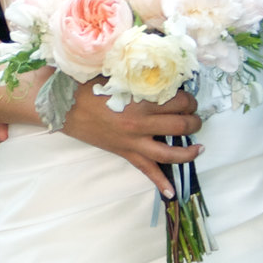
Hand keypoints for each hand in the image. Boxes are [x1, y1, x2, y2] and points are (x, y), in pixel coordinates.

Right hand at [58, 83, 200, 196]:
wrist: (63, 107)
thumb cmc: (86, 85)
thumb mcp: (116, 74)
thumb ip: (138, 75)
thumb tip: (159, 70)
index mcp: (139, 100)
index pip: (178, 101)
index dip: (189, 99)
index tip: (189, 97)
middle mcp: (140, 123)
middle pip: (180, 125)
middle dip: (194, 121)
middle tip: (195, 116)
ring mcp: (133, 142)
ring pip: (170, 153)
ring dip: (189, 151)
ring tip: (199, 147)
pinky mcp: (125, 153)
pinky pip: (146, 171)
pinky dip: (160, 182)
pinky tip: (172, 192)